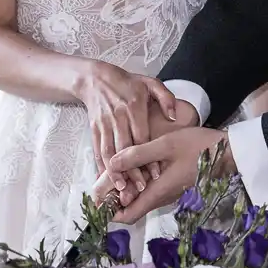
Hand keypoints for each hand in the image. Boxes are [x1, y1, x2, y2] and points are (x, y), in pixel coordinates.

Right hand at [76, 64, 190, 194]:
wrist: (95, 78)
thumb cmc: (127, 82)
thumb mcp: (150, 83)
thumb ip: (166, 98)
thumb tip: (173, 117)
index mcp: (134, 107)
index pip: (142, 137)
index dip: (148, 157)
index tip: (154, 174)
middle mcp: (118, 117)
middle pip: (125, 148)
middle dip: (132, 170)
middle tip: (140, 189)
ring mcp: (104, 124)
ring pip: (109, 152)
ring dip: (114, 172)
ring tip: (122, 188)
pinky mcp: (94, 129)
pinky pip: (97, 150)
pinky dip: (100, 166)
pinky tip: (105, 179)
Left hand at [99, 127, 235, 223]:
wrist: (229, 153)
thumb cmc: (200, 148)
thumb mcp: (166, 145)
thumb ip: (138, 154)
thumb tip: (112, 163)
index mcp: (159, 192)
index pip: (127, 215)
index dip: (108, 211)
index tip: (96, 199)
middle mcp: (163, 198)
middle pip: (131, 208)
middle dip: (114, 198)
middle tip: (102, 179)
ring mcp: (169, 194)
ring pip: (140, 199)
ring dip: (126, 189)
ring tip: (115, 169)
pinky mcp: (174, 186)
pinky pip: (151, 191)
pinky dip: (138, 183)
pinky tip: (134, 166)